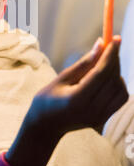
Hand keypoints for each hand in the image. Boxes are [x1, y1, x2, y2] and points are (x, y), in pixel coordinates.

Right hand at [5, 36, 128, 165]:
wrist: (45, 126)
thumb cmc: (47, 99)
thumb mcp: (61, 78)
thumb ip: (83, 63)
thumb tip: (101, 44)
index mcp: (77, 99)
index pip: (101, 73)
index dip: (111, 54)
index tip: (116, 39)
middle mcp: (91, 110)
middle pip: (112, 79)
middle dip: (114, 59)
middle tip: (111, 45)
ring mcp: (99, 117)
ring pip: (120, 89)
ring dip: (117, 72)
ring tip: (104, 62)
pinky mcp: (103, 120)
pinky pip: (120, 99)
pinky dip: (118, 84)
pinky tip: (107, 77)